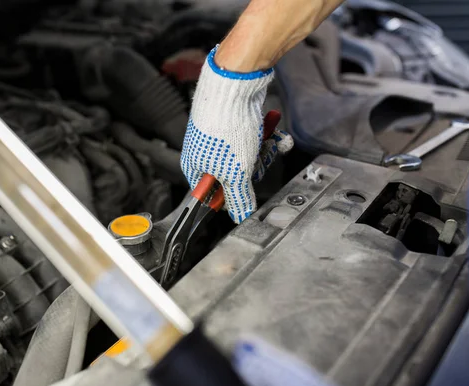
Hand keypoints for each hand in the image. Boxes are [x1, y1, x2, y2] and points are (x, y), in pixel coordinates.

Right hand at [180, 47, 292, 223]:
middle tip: (257, 160)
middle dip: (253, 168)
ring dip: (264, 151)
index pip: (214, 195)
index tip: (246, 191)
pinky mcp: (235, 124)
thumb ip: (238, 199)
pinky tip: (272, 132)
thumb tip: (240, 217)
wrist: (234, 83)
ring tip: (268, 141)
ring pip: (248, 157)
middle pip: (235, 176)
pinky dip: (266, 137)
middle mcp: (205, 153)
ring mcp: (221, 137)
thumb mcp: (235, 172)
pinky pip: (254, 139)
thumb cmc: (226, 126)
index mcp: (195, 168)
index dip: (233, 196)